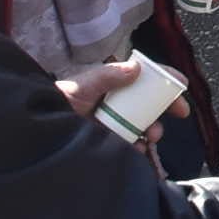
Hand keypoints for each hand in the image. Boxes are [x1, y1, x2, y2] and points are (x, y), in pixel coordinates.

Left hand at [56, 58, 188, 148]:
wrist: (37, 137)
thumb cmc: (56, 104)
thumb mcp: (81, 86)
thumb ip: (107, 76)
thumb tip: (137, 68)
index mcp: (111, 86)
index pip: (144, 78)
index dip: (164, 80)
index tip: (181, 87)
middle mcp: (115, 104)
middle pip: (148, 102)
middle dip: (163, 109)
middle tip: (175, 116)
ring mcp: (112, 125)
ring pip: (142, 125)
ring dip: (153, 129)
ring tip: (151, 137)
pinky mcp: (108, 145)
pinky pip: (131, 146)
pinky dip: (139, 149)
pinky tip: (138, 151)